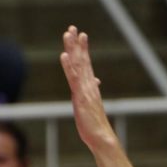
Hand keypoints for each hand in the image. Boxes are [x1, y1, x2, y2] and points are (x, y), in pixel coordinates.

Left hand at [60, 26, 115, 151]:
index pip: (86, 65)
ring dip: (72, 49)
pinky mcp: (80, 97)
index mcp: (90, 88)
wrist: (102, 138)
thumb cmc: (96, 126)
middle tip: (73, 28)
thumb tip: (95, 82)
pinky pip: (74, 78)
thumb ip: (92, 92)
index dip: (83, 50)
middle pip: (82, 60)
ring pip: (78, 65)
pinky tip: (64, 55)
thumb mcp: (91, 106)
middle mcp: (89, 85)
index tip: (81, 35)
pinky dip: (69, 66)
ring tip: (68, 34)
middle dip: (77, 44)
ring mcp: (85, 90)